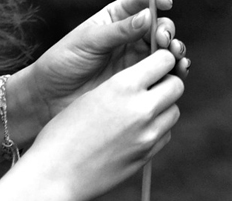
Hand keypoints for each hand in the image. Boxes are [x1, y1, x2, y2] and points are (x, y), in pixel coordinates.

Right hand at [18, 49, 183, 200]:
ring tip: (142, 106)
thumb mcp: (94, 94)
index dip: (161, 57)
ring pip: (174, 110)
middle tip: (152, 82)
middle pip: (177, 84)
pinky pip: (165, 133)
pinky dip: (157, 128)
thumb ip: (125, 84)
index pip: (164, 59)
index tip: (154, 60)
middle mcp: (142, 108)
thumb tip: (148, 76)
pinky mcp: (146, 156)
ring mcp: (147, 135)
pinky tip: (137, 129)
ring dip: (164, 105)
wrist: (55, 173)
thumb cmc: (65, 129)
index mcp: (124, 85)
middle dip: (167, 80)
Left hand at [26, 0, 188, 124]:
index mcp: (115, 18)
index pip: (141, 0)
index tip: (166, 2)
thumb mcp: (89, 42)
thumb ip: (119, 31)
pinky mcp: (138, 83)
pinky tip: (179, 71)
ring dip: (175, 50)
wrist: (50, 98)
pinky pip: (162, 74)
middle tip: (165, 39)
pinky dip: (174, 71)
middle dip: (167, 29)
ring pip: (165, 50)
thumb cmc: (64, 62)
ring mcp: (135, 59)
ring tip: (176, 55)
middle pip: (159, 26)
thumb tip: (148, 16)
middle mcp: (130, 36)